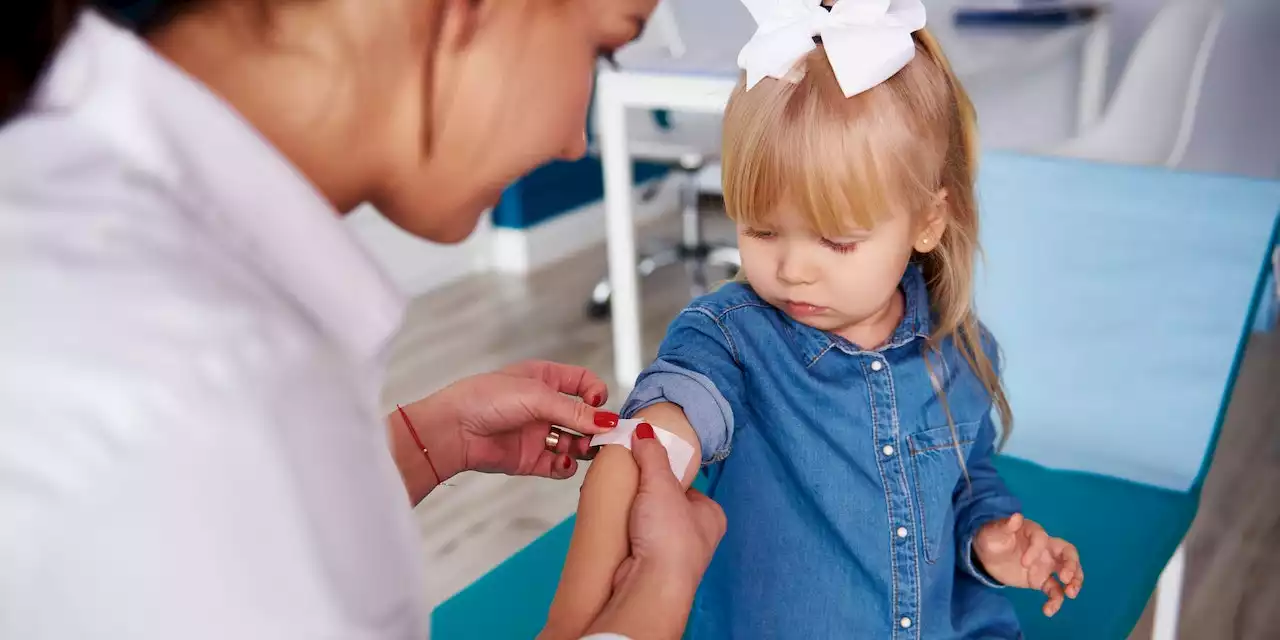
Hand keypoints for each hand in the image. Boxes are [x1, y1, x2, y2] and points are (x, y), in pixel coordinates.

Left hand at [392, 361, 618, 494]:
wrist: (453, 430)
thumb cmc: (485, 399)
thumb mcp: (537, 396)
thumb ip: (574, 411)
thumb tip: (607, 421)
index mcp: (545, 379)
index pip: (584, 383)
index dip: (596, 393)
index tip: (599, 405)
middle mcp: (544, 406)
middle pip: (584, 417)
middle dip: (596, 427)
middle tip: (605, 437)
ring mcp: (538, 434)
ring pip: (575, 443)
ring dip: (585, 448)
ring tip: (586, 450)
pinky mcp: (531, 459)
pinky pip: (558, 466)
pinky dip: (565, 467)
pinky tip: (562, 462)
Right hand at [584, 428, 725, 639]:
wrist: (651, 586)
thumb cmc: (669, 535)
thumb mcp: (662, 484)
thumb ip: (653, 454)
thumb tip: (642, 429)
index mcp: (711, 515)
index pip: (687, 485)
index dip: (666, 473)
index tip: (644, 464)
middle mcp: (697, 537)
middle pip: (666, 504)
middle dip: (645, 494)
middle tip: (624, 480)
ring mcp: (673, 556)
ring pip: (648, 524)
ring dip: (632, 514)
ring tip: (614, 499)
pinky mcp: (649, 569)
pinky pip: (635, 541)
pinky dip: (623, 531)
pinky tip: (611, 522)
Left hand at [974, 514, 1083, 616]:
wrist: (987, 556)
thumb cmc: (993, 538)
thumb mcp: (994, 531)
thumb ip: (1005, 526)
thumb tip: (1016, 516)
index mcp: (1035, 533)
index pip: (1042, 539)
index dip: (1036, 550)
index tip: (1024, 563)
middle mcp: (1045, 549)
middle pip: (1068, 554)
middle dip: (1071, 565)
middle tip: (1065, 578)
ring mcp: (1045, 566)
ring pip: (1068, 573)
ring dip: (1074, 582)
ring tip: (1070, 594)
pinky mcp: (1041, 581)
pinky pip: (1054, 590)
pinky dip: (1055, 601)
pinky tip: (1048, 610)